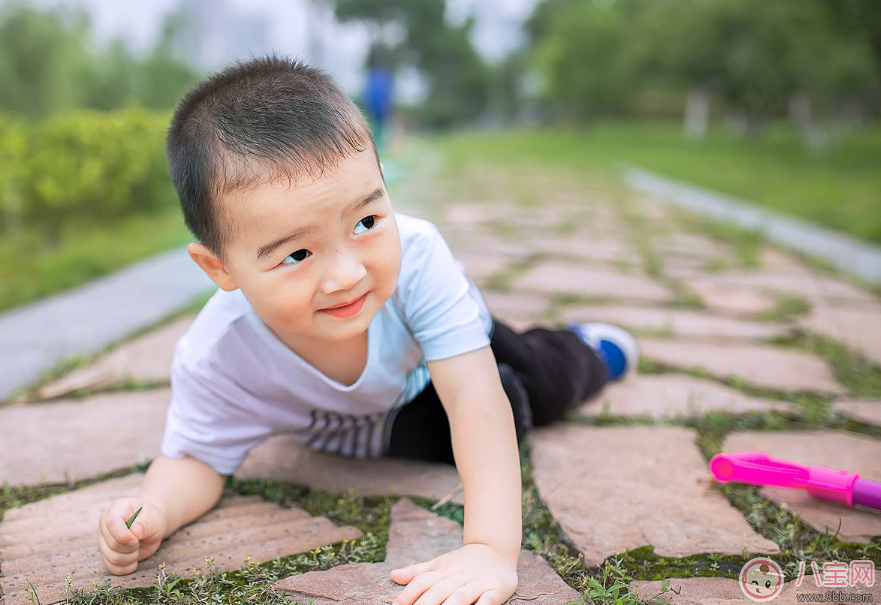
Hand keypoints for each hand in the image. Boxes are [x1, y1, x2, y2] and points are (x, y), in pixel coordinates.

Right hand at [97, 497, 167, 574]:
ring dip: (131, 557)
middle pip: (112, 544)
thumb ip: (146, 523)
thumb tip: (136, 531)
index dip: (124, 535)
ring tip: (137, 547)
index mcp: (116, 509)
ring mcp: (103, 540)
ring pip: (112, 558)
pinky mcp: (106, 555)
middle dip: (132, 546)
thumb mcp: (154, 518)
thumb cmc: (152, 519)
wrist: (151, 528)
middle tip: (140, 540)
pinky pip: (113, 568)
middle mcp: (104, 524)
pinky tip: (134, 557)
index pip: (112, 523)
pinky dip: (127, 567)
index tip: (137, 538)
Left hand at [390, 543, 518, 604]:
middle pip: (439, 590)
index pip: (423, 581)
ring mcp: (477, 583)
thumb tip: (393, 575)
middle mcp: (458, 576)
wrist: (496, 549)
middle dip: (425, 604)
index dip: (409, 593)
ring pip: (461, 596)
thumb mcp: (440, 563)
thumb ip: (417, 572)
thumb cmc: (463, 562)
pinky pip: (488, 600)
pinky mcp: (495, 590)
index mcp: (443, 571)